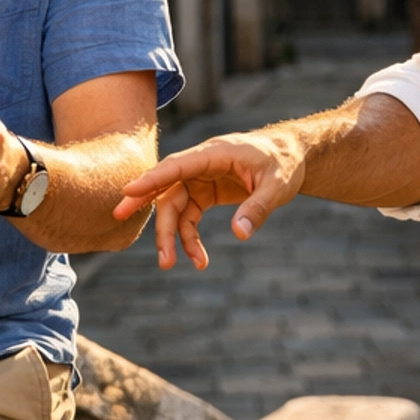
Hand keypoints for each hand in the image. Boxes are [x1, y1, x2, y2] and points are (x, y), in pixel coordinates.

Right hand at [113, 130, 305, 269]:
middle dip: (160, 224)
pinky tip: (199, 260)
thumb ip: (258, 208)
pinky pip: (189, 217)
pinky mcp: (205, 193)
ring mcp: (201, 179)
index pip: (177, 165)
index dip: (152, 178)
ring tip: (170, 265)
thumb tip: (239, 234)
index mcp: (215, 153)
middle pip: (169, 192)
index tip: (128, 190)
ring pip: (175, 208)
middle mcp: (201, 165)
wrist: (291, 156)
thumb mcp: (278, 186)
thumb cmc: (284, 163)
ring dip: (173, 237)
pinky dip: (189, 239)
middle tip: (154, 250)